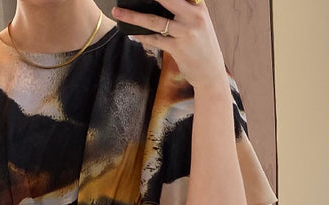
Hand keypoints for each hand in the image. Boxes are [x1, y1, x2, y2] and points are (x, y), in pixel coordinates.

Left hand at [111, 0, 228, 90]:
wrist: (211, 73)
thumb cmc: (202, 46)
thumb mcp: (199, 23)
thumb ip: (184, 10)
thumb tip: (160, 3)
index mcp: (198, 6)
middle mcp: (193, 16)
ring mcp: (185, 32)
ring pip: (153, 20)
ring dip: (132, 16)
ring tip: (117, 11)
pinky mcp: (178, 48)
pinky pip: (154, 39)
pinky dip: (141, 35)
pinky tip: (131, 32)